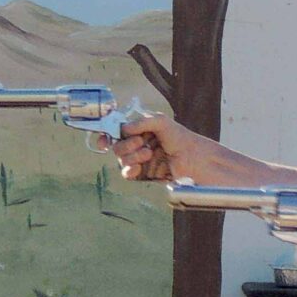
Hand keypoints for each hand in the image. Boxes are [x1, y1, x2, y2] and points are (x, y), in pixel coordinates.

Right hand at [106, 114, 235, 185]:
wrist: (193, 159)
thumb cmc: (180, 137)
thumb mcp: (160, 121)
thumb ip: (140, 122)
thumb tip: (123, 129)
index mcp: (139, 130)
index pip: (116, 132)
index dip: (106, 135)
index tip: (103, 140)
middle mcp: (137, 145)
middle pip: (116, 147)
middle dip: (126, 144)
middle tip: (142, 142)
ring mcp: (140, 160)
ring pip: (121, 160)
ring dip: (132, 156)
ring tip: (149, 154)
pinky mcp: (144, 174)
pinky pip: (128, 174)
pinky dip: (130, 170)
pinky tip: (138, 167)